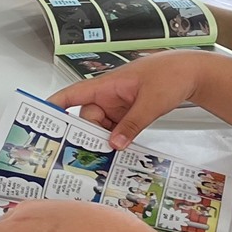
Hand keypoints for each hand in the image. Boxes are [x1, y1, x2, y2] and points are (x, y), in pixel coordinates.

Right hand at [47, 50, 212, 149]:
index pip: (72, 95)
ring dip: (103, 140)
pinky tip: (119, 152)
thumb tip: (114, 145)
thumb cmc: (170, 76)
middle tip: (88, 155)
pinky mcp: (127, 114)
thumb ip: (132, 124)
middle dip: (86, 135)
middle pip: (85, 118)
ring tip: (107, 158)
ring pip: (100, 127)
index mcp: (106, 85)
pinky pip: (114, 129)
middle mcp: (107, 95)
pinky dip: (115, 140)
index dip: (53, 107)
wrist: (193, 73)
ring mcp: (117, 106)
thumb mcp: (151, 102)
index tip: (39, 121)